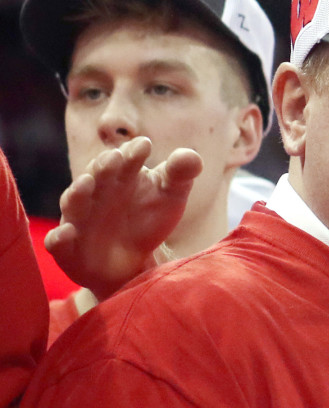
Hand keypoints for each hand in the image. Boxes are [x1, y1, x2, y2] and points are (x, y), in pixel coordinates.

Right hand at [45, 137, 202, 300]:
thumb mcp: (171, 196)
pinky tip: (66, 233)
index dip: (132, 152)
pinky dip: (59, 238)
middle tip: (115, 157)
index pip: (124, 158)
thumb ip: (181, 175)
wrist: (131, 262)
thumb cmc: (149, 220)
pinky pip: (58, 242)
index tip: (144, 145)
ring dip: (78, 193)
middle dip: (104, 166)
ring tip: (87, 182)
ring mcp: (78, 218)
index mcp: (120, 175)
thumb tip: (190, 156)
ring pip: (74, 203)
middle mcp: (95, 192)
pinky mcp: (67, 247)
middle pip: (97, 175)